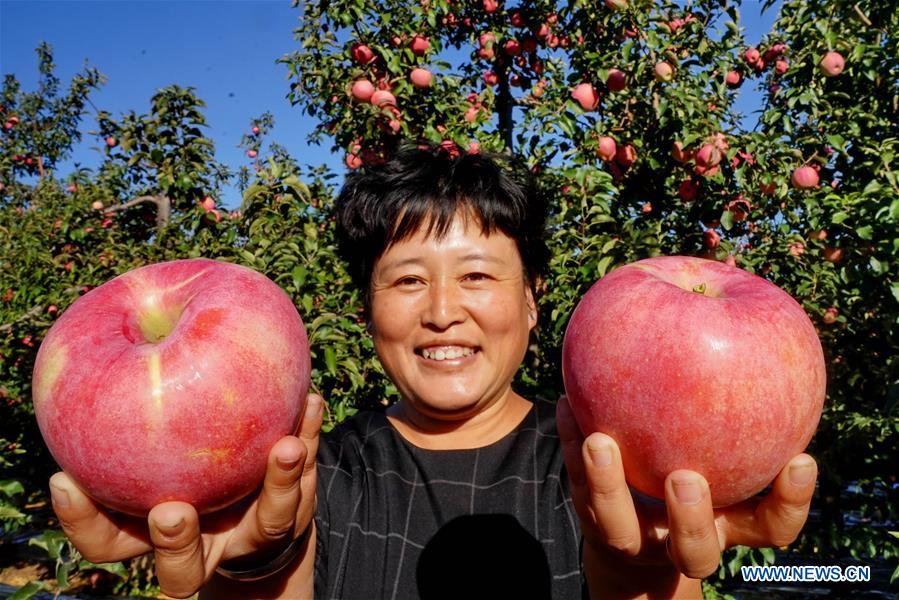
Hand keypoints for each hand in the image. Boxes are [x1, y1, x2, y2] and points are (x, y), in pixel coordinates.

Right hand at [48, 393, 322, 598]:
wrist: (253, 509)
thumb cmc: (186, 470)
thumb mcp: (153, 450)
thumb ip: (133, 416)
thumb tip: (123, 332)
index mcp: (152, 532)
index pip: (105, 541)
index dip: (83, 519)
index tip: (66, 480)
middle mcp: (205, 545)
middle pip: (182, 569)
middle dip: (175, 544)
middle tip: (171, 512)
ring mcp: (255, 532)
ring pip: (270, 522)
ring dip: (279, 485)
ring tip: (287, 448)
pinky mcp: (295, 509)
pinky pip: (308, 474)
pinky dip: (309, 435)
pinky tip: (310, 401)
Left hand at [556, 396, 816, 596]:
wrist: (634, 527)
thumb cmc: (696, 468)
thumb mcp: (726, 449)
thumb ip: (741, 409)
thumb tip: (740, 315)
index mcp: (729, 524)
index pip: (772, 526)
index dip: (791, 500)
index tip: (800, 459)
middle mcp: (682, 538)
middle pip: (694, 551)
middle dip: (690, 520)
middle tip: (685, 478)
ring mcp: (632, 536)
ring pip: (618, 529)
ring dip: (607, 485)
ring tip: (599, 441)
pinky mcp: (593, 517)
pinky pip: (576, 483)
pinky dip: (568, 442)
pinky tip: (566, 403)